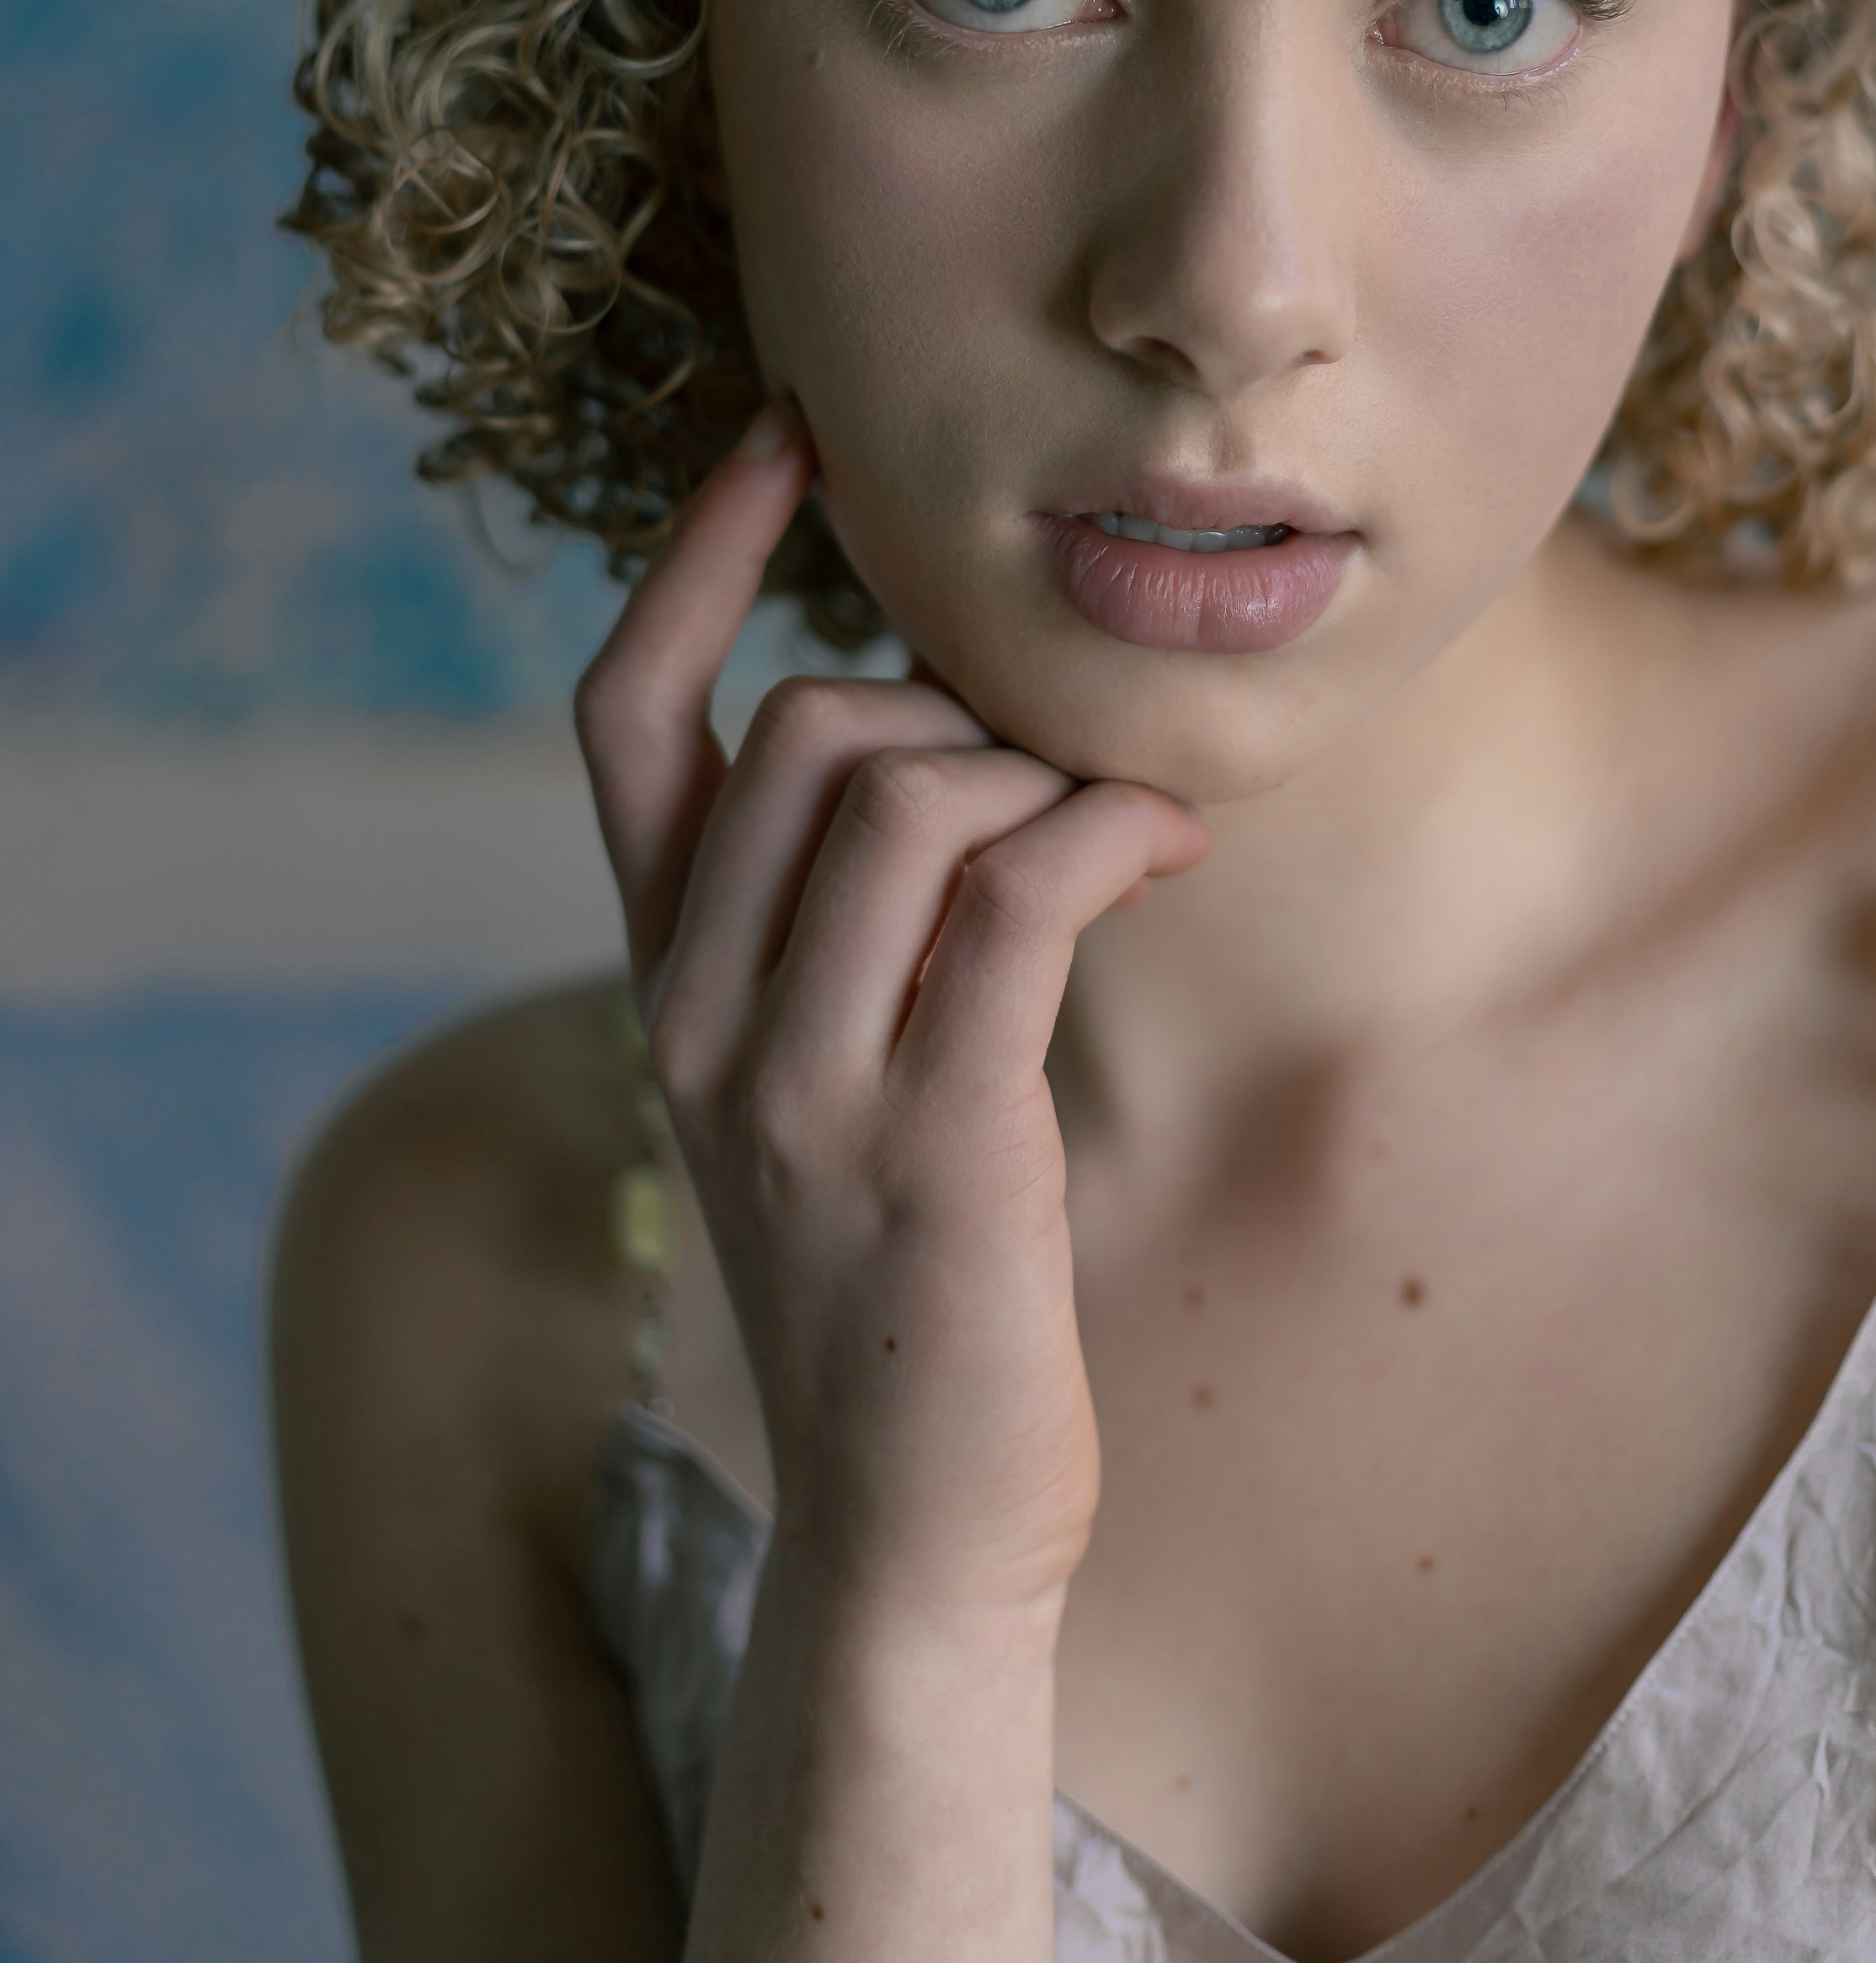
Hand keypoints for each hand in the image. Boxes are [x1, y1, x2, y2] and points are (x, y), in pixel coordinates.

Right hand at [573, 406, 1207, 1629]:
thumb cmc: (902, 1274)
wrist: (913, 1528)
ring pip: (904, 788)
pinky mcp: (933, 1137)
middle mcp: (701, 1015)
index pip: (625, 716)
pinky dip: (1105, 828)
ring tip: (1124, 817)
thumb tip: (949, 737)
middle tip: (1058, 760)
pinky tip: (1163, 845)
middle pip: (800, 729)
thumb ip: (837, 921)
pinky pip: (1016, 890)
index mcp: (666, 982)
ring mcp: (803, 1082)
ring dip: (1044, 766)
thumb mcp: (824, 1077)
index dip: (696, 555)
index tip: (788, 434)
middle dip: (953, 698)